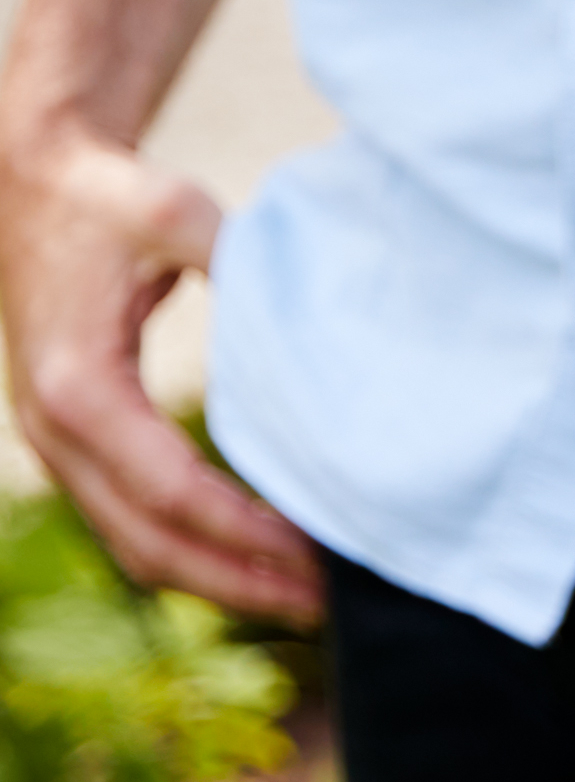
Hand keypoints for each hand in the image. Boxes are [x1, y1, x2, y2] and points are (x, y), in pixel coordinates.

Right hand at [0, 125, 317, 621]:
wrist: (38, 183)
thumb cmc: (109, 197)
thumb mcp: (168, 209)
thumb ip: (225, 250)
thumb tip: (286, 296)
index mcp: (80, 388)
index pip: (167, 489)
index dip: (240, 528)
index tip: (312, 549)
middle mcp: (57, 433)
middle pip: (148, 543)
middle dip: (237, 580)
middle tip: (326, 602)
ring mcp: (60, 446)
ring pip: (133, 545)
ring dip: (216, 578)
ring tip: (303, 594)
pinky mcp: (75, 443)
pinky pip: (129, 520)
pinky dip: (190, 548)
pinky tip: (253, 554)